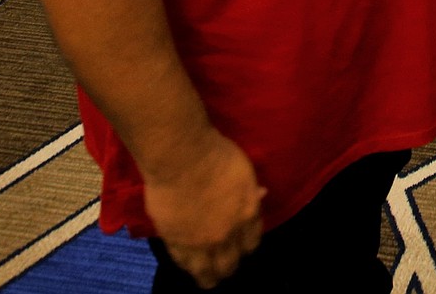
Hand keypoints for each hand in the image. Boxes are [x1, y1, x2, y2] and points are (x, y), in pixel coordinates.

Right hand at [142, 130, 265, 289]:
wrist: (183, 158)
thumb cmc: (217, 155)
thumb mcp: (245, 171)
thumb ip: (250, 190)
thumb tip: (261, 194)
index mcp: (247, 214)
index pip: (251, 243)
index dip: (247, 246)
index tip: (242, 246)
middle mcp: (227, 234)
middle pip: (230, 263)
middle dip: (229, 267)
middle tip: (226, 268)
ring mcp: (199, 241)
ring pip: (206, 271)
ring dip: (209, 277)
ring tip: (209, 281)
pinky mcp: (174, 241)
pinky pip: (183, 263)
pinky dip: (188, 267)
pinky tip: (190, 267)